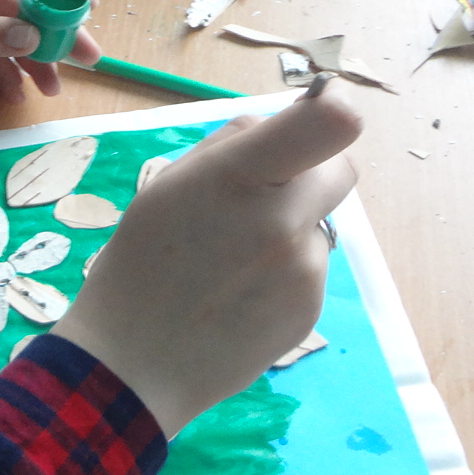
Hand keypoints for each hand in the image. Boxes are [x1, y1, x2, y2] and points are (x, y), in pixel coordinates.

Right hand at [51, 86, 361, 436]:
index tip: (329, 111)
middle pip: (340, 169)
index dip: (337, 111)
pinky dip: (283, 273)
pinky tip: (239, 296)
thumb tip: (286, 123)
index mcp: (239, 179)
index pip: (326, 126)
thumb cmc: (140, 263)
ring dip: (289, 229)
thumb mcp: (167, 186)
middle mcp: (282, 221)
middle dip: (310, 172)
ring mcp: (303, 270)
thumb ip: (231, 146)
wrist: (133, 364)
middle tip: (263, 196)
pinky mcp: (311, 308)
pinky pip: (310, 267)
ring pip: (318, 222)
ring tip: (231, 264)